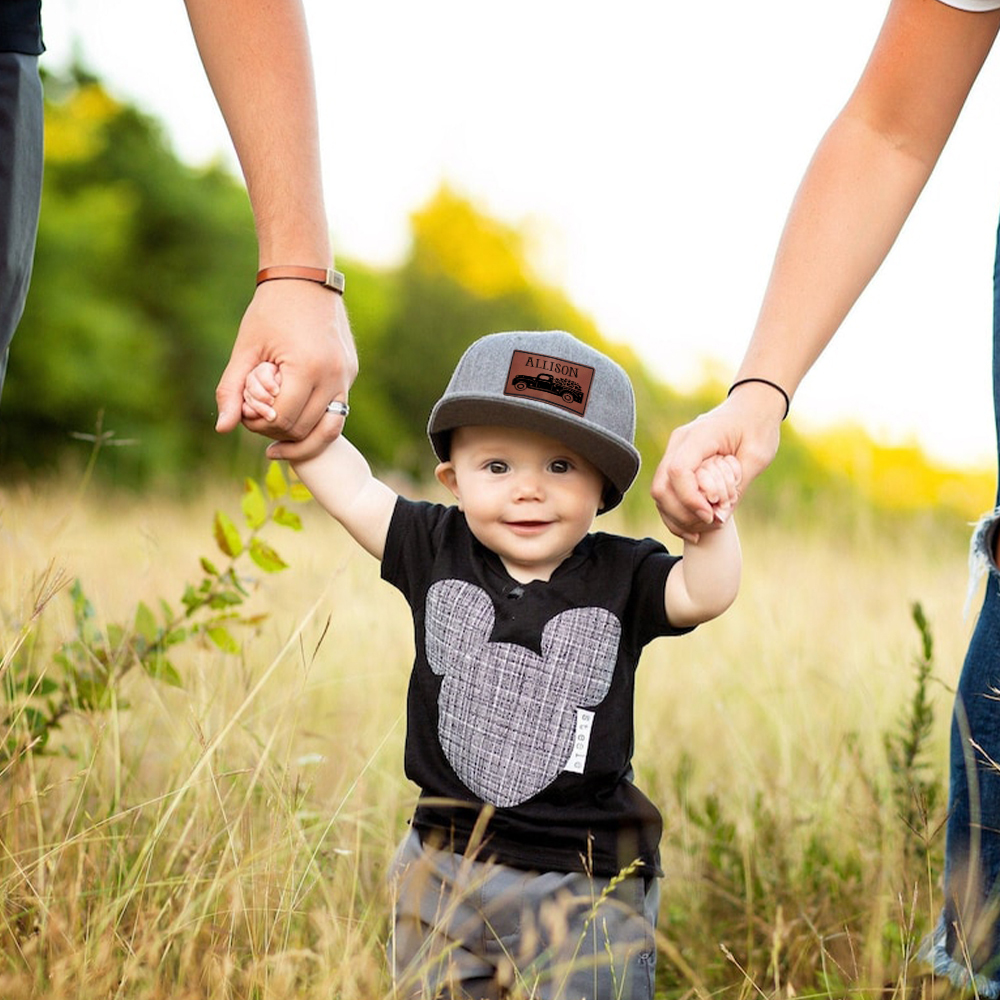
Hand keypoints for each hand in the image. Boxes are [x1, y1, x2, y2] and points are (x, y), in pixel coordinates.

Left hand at [215, 278, 357, 458]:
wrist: (305, 279)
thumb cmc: (270, 311)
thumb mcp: (245, 349)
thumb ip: (231, 390)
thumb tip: (222, 429)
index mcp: (307, 368)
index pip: (284, 419)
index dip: (260, 424)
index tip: (246, 412)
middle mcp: (334, 376)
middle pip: (305, 429)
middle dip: (279, 432)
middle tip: (259, 419)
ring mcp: (347, 376)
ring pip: (328, 429)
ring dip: (301, 435)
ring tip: (280, 436)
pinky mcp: (351, 375)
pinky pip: (336, 412)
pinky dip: (316, 420)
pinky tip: (296, 417)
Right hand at [651, 387, 782, 540]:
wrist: (752, 407)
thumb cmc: (758, 427)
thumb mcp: (757, 456)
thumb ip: (738, 486)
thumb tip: (719, 518)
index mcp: (700, 435)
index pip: (678, 471)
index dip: (690, 499)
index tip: (711, 515)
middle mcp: (679, 442)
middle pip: (662, 486)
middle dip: (682, 513)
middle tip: (710, 525)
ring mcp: (674, 451)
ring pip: (660, 492)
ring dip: (677, 517)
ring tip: (704, 530)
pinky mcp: (677, 462)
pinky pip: (667, 492)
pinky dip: (677, 512)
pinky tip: (695, 526)